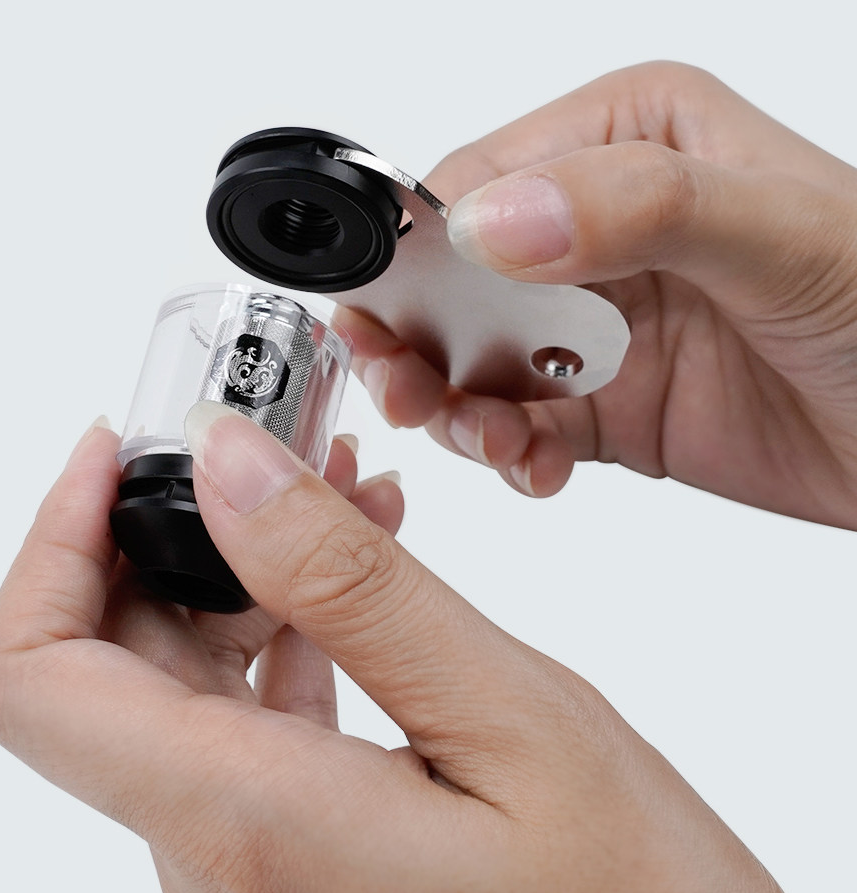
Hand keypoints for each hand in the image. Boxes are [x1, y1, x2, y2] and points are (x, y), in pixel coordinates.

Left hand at [0, 404, 830, 892]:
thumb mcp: (506, 715)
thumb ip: (346, 586)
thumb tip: (227, 466)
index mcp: (250, 829)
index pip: (31, 676)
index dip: (48, 544)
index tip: (119, 452)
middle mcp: (216, 866)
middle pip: (102, 666)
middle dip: (165, 531)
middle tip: (267, 444)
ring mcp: (248, 875)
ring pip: (176, 688)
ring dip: (236, 574)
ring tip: (343, 495)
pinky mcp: (290, 867)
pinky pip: (241, 728)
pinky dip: (280, 634)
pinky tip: (358, 582)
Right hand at [344, 61, 856, 527]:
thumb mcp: (780, 235)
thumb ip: (638, 210)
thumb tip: (493, 223)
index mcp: (625, 143)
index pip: (479, 185)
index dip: (424, 253)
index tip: (394, 320)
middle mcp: (595, 230)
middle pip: (456, 283)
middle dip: (422, 343)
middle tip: (411, 393)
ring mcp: (595, 324)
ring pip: (474, 365)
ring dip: (462, 410)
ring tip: (494, 441)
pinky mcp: (602, 404)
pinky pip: (521, 430)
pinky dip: (510, 456)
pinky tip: (539, 468)